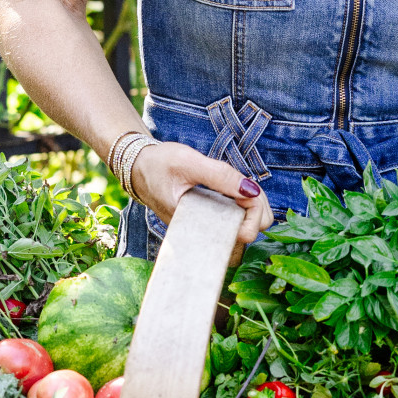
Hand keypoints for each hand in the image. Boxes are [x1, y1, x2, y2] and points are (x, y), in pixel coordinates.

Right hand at [129, 142, 273, 266]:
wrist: (139, 168)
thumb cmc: (159, 165)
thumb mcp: (188, 163)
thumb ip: (220, 175)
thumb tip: (251, 190)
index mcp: (196, 225)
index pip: (242, 234)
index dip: (254, 211)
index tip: (246, 190)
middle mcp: (202, 233)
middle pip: (250, 233)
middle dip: (258, 210)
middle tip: (248, 187)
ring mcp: (205, 229)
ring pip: (245, 228)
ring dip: (253, 207)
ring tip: (242, 187)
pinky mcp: (207, 222)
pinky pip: (234, 221)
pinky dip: (243, 206)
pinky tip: (237, 191)